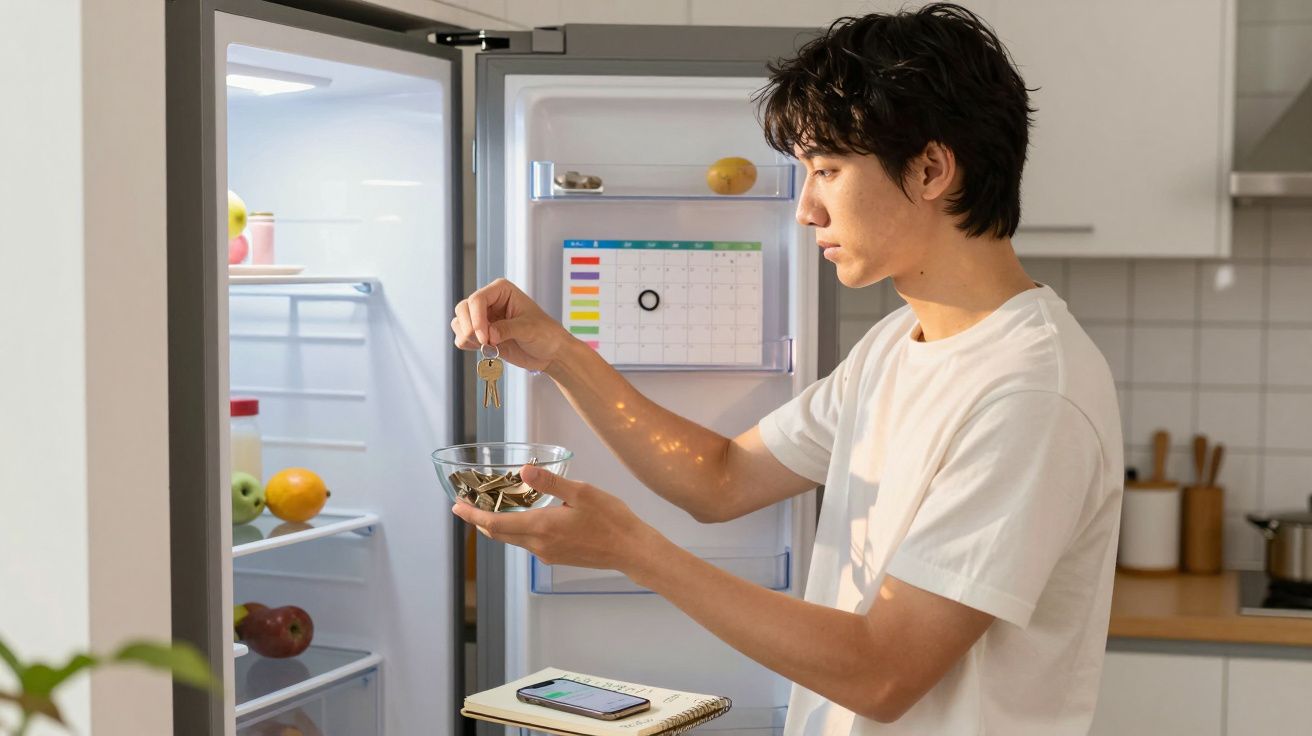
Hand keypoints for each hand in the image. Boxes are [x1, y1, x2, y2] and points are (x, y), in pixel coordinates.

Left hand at [450, 466, 660, 572]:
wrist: (630, 550)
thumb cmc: (611, 519)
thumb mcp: (582, 492)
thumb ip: (550, 481)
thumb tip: (523, 470)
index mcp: (541, 527)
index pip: (495, 523)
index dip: (472, 515)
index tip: (456, 506)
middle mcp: (539, 545)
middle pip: (499, 534)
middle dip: (480, 520)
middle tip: (466, 505)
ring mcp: (547, 553)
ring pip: (512, 539)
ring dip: (497, 526)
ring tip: (489, 508)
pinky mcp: (556, 556)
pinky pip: (527, 543)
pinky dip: (516, 529)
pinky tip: (522, 517)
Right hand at [452, 278, 571, 372]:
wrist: (550, 353)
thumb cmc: (546, 334)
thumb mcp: (529, 329)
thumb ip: (507, 329)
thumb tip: (488, 335)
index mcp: (501, 291)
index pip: (477, 299)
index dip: (477, 319)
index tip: (486, 338)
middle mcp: (489, 302)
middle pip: (463, 309)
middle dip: (470, 328)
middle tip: (486, 343)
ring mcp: (483, 318)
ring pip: (459, 323)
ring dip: (469, 337)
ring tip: (490, 346)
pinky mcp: (481, 334)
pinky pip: (462, 337)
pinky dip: (469, 345)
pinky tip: (488, 349)